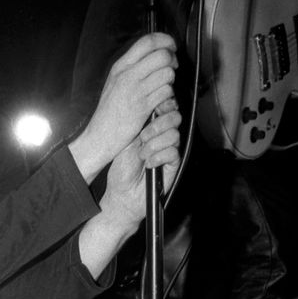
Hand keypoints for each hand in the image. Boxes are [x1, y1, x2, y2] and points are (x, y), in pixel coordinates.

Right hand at [71, 33, 176, 177]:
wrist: (101, 134)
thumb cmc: (111, 109)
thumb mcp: (116, 81)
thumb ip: (133, 67)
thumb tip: (156, 54)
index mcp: (120, 66)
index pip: (147, 41)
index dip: (165, 40)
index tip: (171, 47)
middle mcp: (127, 74)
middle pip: (163, 55)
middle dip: (172, 61)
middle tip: (170, 69)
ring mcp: (136, 90)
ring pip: (168, 73)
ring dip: (171, 81)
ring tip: (163, 88)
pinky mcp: (144, 106)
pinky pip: (167, 92)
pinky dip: (169, 97)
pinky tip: (160, 102)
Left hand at [100, 107, 180, 228]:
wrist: (123, 193)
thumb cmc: (122, 169)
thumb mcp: (126, 142)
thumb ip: (139, 125)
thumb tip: (147, 108)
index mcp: (151, 128)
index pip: (166, 109)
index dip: (163, 105)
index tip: (153, 109)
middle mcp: (162, 138)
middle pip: (175, 118)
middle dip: (157, 125)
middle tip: (143, 137)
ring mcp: (169, 150)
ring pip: (174, 135)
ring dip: (154, 144)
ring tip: (142, 155)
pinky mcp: (174, 165)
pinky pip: (173, 152)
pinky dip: (158, 157)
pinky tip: (149, 164)